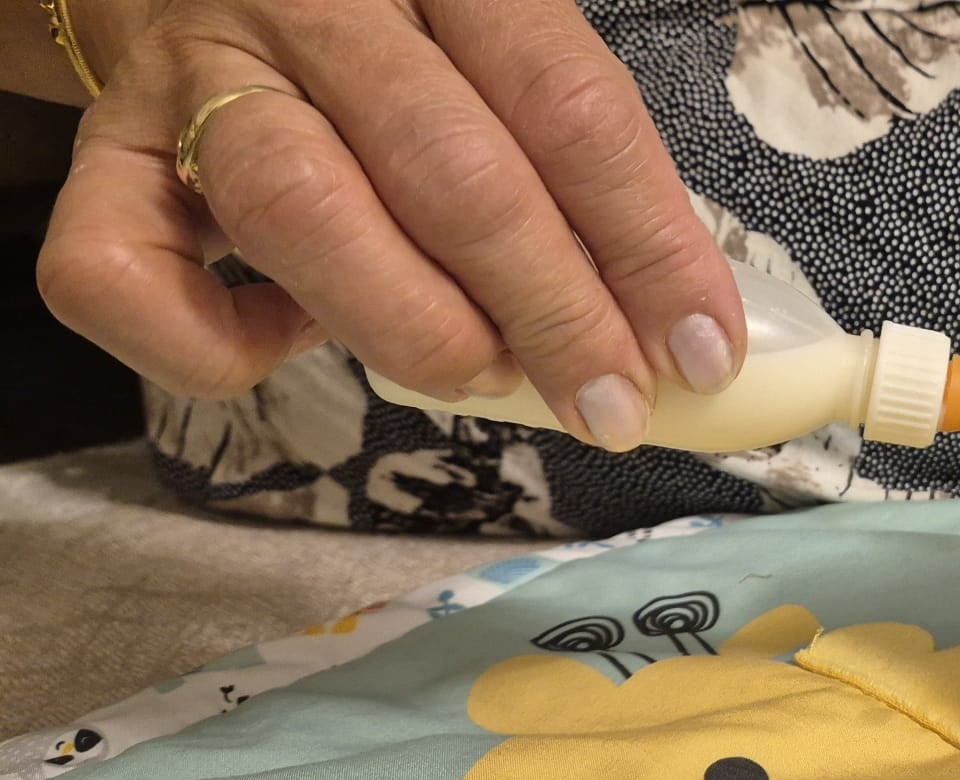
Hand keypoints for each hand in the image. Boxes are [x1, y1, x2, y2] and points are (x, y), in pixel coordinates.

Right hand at [32, 0, 745, 451]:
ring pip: (302, 212)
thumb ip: (567, 160)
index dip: (647, 240)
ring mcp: (193, 79)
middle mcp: (311, 7)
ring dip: (417, 329)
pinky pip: (125, 275)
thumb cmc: (390, 42)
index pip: (566, 102)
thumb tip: (669, 325)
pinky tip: (282, 344)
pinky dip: (213, 345)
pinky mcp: (100, 159)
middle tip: (610, 401)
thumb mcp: (490, 56)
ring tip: (486, 377)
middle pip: (450, 169)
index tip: (700, 347)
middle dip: (553, 312)